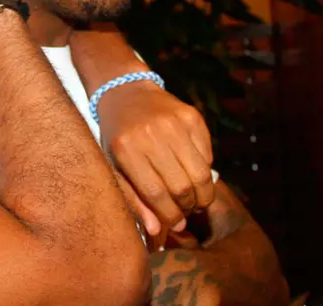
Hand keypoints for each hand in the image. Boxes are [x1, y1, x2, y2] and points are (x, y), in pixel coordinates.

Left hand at [70, 27, 213, 237]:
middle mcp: (150, 134)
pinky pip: (208, 154)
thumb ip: (133, 200)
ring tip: (195, 197)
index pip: (156, 195)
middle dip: (188, 207)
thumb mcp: (114, 167)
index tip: (174, 223)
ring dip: (203, 193)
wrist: (126, 92)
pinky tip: (192, 169)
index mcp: (126, 150)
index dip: (169, 216)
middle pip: (182, 186)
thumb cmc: (118, 137)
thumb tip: (156, 231)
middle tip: (186, 210)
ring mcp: (174, 123)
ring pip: (202, 174)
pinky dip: (205, 168)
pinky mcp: (192, 116)